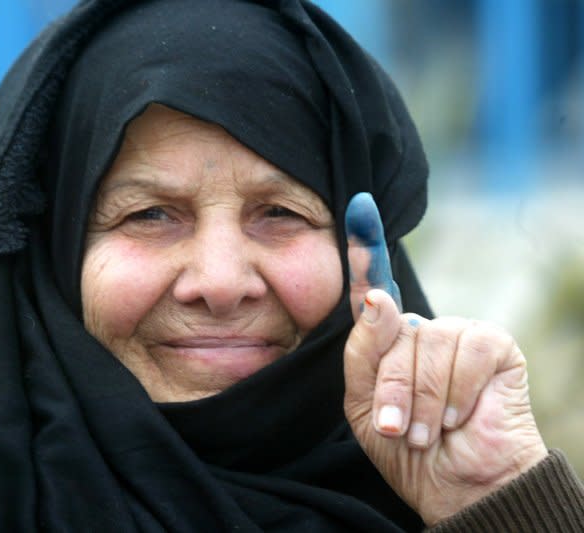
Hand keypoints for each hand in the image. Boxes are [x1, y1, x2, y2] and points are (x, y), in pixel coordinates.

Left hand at [342, 193, 547, 525]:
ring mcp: (458, 334)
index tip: (358, 208)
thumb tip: (378, 299)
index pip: (372, 292)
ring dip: (419, 399)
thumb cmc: (405, 445)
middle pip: (390, 331)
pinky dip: (455, 392)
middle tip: (396, 426)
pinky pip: (463, 351)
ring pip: (424, 343)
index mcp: (386, 341)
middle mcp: (419, 329)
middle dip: (389, 389)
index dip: (366, 250)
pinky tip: (458, 416)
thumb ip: (364, 351)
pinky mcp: (493, 345)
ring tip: (425, 429)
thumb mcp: (362, 403)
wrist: (454, 485)